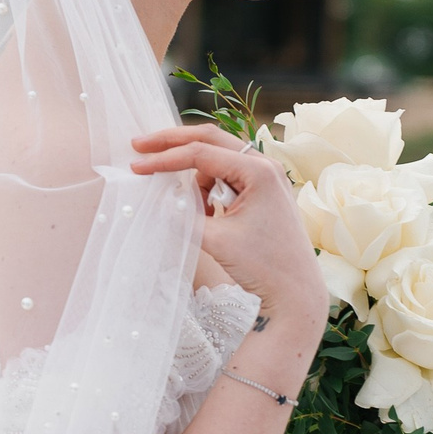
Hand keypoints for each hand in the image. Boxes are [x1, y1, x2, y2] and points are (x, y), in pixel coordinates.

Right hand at [129, 124, 325, 331]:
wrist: (295, 293)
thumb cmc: (263, 267)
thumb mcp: (215, 239)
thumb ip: (182, 215)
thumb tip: (156, 199)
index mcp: (259, 172)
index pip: (201, 153)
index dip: (165, 159)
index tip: (137, 166)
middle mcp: (266, 166)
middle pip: (211, 140)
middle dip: (174, 144)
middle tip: (141, 146)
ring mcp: (268, 178)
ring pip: (218, 161)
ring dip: (196, 177)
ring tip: (194, 211)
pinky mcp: (265, 192)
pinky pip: (229, 178)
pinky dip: (210, 190)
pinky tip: (208, 215)